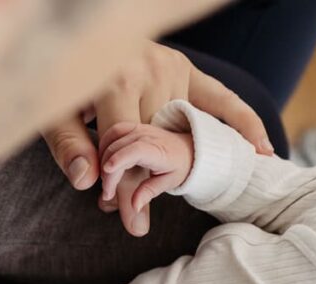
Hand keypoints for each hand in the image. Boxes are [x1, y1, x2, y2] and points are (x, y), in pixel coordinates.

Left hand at [41, 41, 272, 226]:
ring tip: (169, 184)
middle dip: (143, 176)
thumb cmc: (61, 80)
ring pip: (182, 131)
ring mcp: (173, 68)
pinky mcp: (187, 68)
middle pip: (157, 142)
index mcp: (113, 78)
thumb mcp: (52, 111)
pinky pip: (224, 99)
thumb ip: (70, 146)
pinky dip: (245, 124)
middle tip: (131, 210)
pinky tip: (263, 150)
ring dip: (174, 157)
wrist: (77, 33)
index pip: (126, 143)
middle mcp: (149, 70)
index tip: (125, 217)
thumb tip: (88, 181)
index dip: (122, 181)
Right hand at [98, 122, 192, 233]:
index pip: (135, 151)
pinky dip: (104, 145)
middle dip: (107, 172)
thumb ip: (149, 192)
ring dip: (103, 158)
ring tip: (106, 179)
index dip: (119, 160)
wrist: (187, 148)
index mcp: (158, 151)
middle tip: (108, 193)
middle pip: (118, 149)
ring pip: (112, 139)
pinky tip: (104, 162)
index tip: (106, 173)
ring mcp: (138, 128)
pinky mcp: (132, 126)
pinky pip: (113, 132)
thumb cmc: (178, 167)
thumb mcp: (168, 182)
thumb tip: (134, 206)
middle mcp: (146, 136)